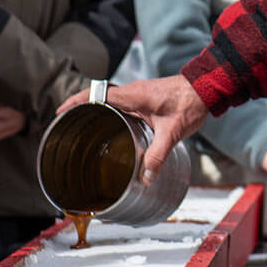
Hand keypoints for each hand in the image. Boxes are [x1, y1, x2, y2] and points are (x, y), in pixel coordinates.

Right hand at [57, 76, 208, 183]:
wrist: (206, 88)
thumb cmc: (190, 102)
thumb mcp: (173, 131)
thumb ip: (158, 155)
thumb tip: (146, 178)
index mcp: (132, 95)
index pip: (95, 94)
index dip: (75, 101)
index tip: (61, 112)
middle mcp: (131, 92)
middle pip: (97, 98)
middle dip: (80, 109)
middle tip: (67, 125)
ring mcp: (138, 94)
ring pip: (109, 101)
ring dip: (95, 111)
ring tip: (82, 129)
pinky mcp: (145, 98)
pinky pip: (121, 104)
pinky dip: (110, 113)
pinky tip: (110, 128)